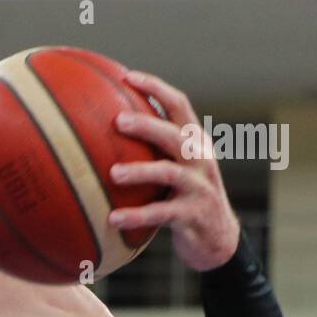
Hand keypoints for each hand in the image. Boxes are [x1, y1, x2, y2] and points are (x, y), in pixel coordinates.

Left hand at [106, 71, 241, 271]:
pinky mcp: (193, 215)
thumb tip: (97, 131)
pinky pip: (162, 213)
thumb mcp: (174, 169)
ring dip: (141, 171)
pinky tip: (112, 218)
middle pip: (176, 135)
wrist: (218, 240)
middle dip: (148, 125)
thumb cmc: (184, 198)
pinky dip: (137, 216)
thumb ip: (151, 149)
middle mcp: (200, 160)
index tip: (127, 76)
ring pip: (170, 173)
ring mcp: (200, 187)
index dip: (156, 89)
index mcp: (194, 142)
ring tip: (113, 173)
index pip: (179, 106)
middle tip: (117, 120)